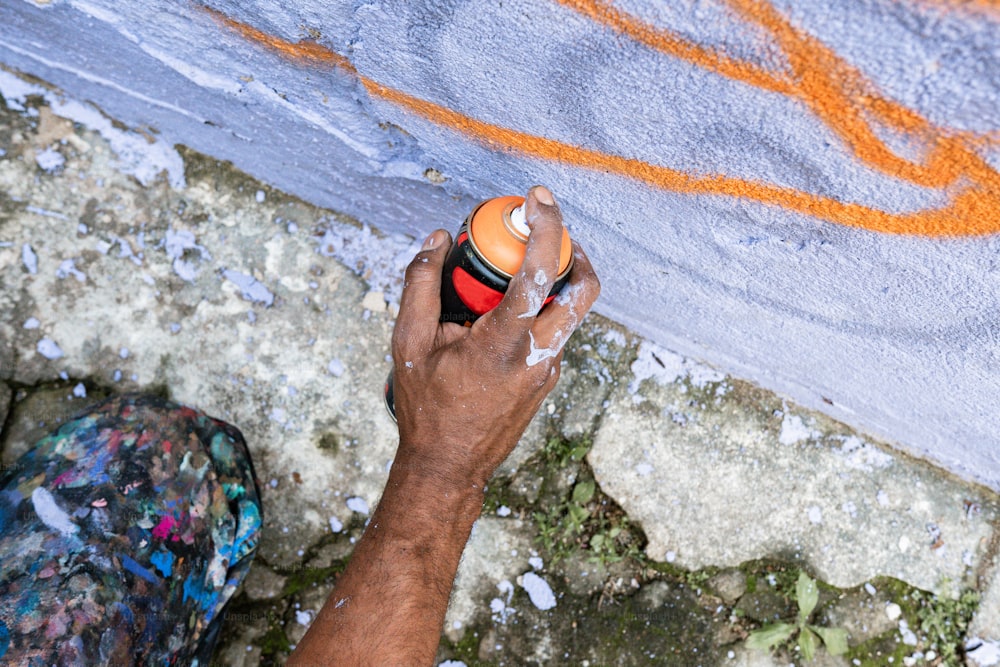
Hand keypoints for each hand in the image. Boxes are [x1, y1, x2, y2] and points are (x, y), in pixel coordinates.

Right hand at [390, 185, 600, 489]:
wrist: (449, 466)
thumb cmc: (427, 408)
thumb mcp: (409, 342)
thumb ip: (421, 283)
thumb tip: (438, 240)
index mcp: (506, 342)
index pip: (540, 272)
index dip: (547, 226)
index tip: (537, 198)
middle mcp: (539, 354)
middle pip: (584, 287)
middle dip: (571, 248)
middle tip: (540, 231)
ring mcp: (549, 368)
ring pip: (571, 309)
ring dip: (553, 279)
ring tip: (512, 270)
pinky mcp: (548, 377)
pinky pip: (553, 330)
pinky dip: (536, 308)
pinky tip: (498, 313)